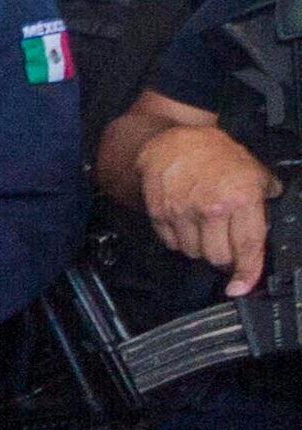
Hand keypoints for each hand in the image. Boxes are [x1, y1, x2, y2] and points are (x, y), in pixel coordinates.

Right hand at [137, 122, 275, 295]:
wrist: (172, 142)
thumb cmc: (214, 153)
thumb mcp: (253, 169)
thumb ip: (265, 195)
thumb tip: (268, 222)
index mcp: (241, 198)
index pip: (248, 246)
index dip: (247, 272)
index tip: (241, 287)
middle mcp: (213, 209)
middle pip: (218, 257)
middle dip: (225, 256)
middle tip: (226, 245)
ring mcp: (184, 213)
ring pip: (194, 253)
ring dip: (201, 248)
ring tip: (205, 230)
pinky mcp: (160, 215)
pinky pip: (173, 244)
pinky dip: (181, 241)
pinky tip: (187, 224)